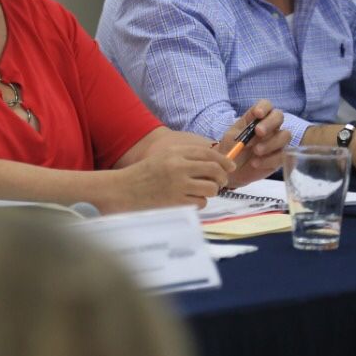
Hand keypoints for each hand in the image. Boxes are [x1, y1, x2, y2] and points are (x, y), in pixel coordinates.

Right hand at [109, 128, 233, 210]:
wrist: (124, 189)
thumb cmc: (145, 173)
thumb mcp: (164, 157)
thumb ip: (186, 157)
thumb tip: (215, 162)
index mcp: (175, 153)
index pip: (208, 153)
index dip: (224, 160)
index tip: (231, 167)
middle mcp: (179, 167)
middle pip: (214, 170)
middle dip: (222, 177)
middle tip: (221, 182)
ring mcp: (178, 185)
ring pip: (211, 188)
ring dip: (210, 191)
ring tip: (201, 191)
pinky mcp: (177, 202)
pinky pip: (201, 202)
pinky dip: (199, 202)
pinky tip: (189, 200)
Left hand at [217, 100, 290, 186]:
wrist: (230, 170)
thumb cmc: (230, 149)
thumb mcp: (231, 139)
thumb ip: (243, 133)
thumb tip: (256, 133)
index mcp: (256, 118)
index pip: (266, 105)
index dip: (264, 107)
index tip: (258, 114)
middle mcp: (270, 127)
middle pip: (279, 116)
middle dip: (270, 123)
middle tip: (259, 132)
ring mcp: (277, 141)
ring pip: (285, 136)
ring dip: (270, 143)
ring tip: (255, 151)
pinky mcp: (280, 157)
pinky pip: (283, 155)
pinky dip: (269, 159)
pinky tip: (255, 163)